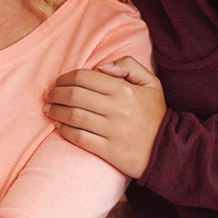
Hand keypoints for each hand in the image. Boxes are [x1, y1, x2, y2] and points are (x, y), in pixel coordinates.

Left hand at [43, 56, 165, 178]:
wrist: (170, 151)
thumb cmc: (155, 115)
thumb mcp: (151, 84)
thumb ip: (129, 66)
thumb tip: (101, 66)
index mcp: (124, 90)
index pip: (84, 77)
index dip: (65, 78)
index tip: (58, 82)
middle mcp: (117, 109)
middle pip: (74, 95)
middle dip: (55, 93)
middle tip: (48, 95)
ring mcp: (112, 130)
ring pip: (73, 116)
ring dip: (55, 110)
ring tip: (48, 108)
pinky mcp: (109, 150)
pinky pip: (79, 138)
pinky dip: (64, 130)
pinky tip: (58, 125)